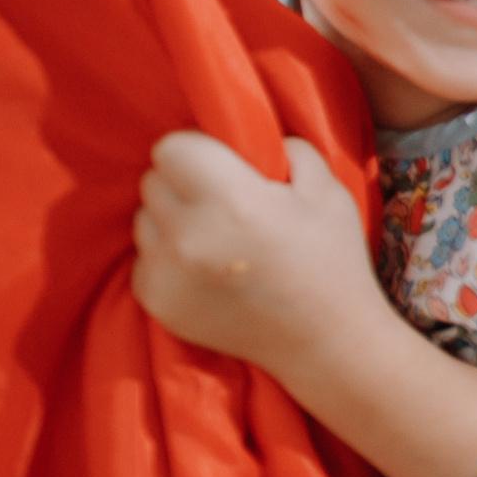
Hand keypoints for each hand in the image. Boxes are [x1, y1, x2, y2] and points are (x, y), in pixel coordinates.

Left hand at [132, 131, 379, 375]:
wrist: (326, 341)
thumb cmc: (333, 259)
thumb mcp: (327, 189)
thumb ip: (287, 148)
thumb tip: (249, 135)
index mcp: (232, 201)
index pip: (170, 148)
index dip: (197, 150)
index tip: (222, 165)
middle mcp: (189, 237)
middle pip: (153, 181)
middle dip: (183, 182)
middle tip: (221, 201)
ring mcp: (167, 274)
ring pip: (144, 219)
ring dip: (171, 220)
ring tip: (214, 238)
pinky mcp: (156, 302)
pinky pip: (144, 257)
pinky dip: (168, 258)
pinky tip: (206, 270)